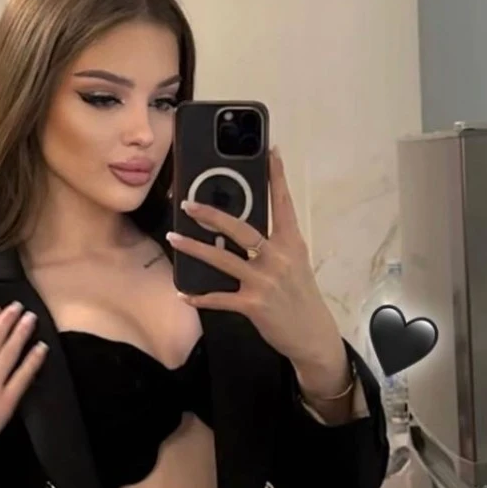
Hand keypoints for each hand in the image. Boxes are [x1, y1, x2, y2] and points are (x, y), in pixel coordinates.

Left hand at [167, 148, 342, 366]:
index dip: (276, 176)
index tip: (270, 151)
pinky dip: (200, 296)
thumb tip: (241, 230)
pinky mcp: (253, 305)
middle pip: (241, 228)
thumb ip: (274, 245)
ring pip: (223, 259)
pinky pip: (220, 298)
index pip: (283, 203)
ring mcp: (265, 282)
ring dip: (195, 248)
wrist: (313, 336)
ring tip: (174, 237)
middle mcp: (278, 258)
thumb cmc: (301, 297)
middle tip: (189, 203)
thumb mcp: (295, 264)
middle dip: (212, 214)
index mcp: (291, 244)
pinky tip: (184, 293)